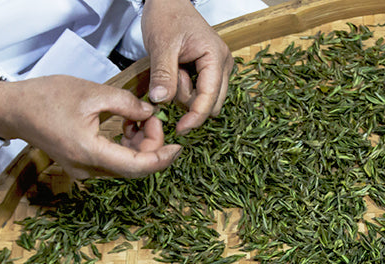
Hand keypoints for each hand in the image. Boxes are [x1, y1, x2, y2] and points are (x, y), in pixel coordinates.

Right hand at [0, 75, 180, 179]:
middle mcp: (87, 168)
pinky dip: (125, 147)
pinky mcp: (80, 164)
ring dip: (139, 146)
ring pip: (125, 166)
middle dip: (152, 146)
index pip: (138, 167)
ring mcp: (82, 170)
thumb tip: (152, 114)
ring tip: (139, 119)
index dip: (162, 158)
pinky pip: (112, 162)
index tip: (178, 146)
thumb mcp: (92, 93)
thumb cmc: (46, 97)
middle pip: (134, 168)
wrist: (12, 108)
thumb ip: (127, 104)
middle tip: (154, 119)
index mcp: (90, 152)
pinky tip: (128, 127)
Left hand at [141, 0, 234, 134]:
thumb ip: (164, 74)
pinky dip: (186, 88)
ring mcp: (219, 67)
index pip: (210, 97)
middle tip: (170, 78)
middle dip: (188, 100)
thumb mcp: (161, 44)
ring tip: (173, 69)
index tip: (180, 129)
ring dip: (186, 93)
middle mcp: (224, 64)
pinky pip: (201, 90)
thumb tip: (161, 102)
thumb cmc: (166, 16)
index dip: (195, 116)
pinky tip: (177, 72)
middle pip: (211, 102)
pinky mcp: (211, 70)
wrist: (167, 1)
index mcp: (216, 57)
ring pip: (206, 98)